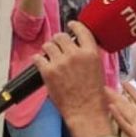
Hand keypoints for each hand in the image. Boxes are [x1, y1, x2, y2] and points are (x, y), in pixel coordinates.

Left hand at [32, 22, 110, 136]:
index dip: (74, 25)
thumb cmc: (94, 96)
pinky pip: (38, 58)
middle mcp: (75, 54)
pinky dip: (38, 60)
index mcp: (91, 53)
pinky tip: (41, 63)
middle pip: (60, 36)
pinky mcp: (48, 71)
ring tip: (50, 57)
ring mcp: (60, 62)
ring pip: (48, 45)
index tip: (71, 25)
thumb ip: (88, 56)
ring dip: (48, 50)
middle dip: (58, 41)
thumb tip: (79, 48)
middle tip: (57, 47)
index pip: (81, 30)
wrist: (86, 111)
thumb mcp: (98, 70)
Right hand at [107, 81, 135, 136]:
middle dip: (118, 96)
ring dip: (115, 103)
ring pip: (124, 112)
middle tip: (107, 87)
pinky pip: (125, 125)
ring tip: (106, 93)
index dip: (132, 90)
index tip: (124, 82)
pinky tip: (111, 108)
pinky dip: (118, 117)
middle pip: (128, 105)